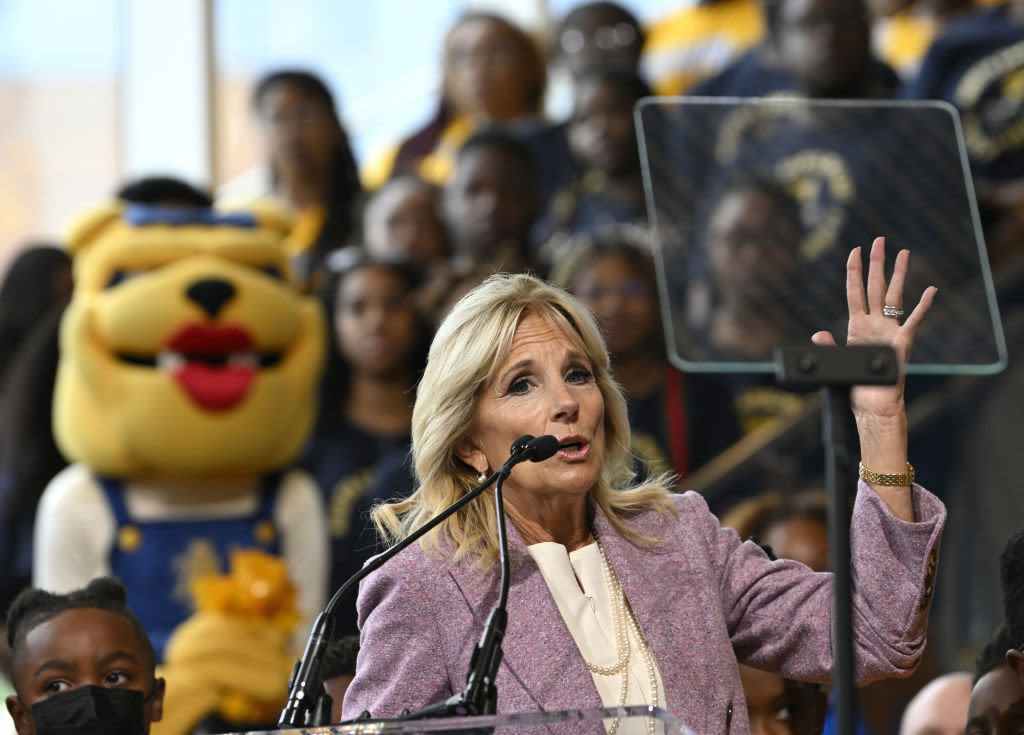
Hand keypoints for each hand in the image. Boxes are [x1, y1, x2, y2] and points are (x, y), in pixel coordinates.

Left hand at [811, 237, 935, 419]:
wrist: (871, 406)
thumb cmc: (855, 387)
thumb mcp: (835, 364)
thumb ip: (828, 347)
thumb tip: (818, 333)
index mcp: (856, 327)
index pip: (854, 292)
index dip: (853, 271)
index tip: (854, 250)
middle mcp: (874, 324)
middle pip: (876, 287)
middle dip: (877, 263)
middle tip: (879, 240)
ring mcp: (890, 331)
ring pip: (895, 296)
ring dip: (899, 274)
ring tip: (904, 252)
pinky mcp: (903, 343)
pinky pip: (914, 321)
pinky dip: (923, 306)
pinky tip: (931, 290)